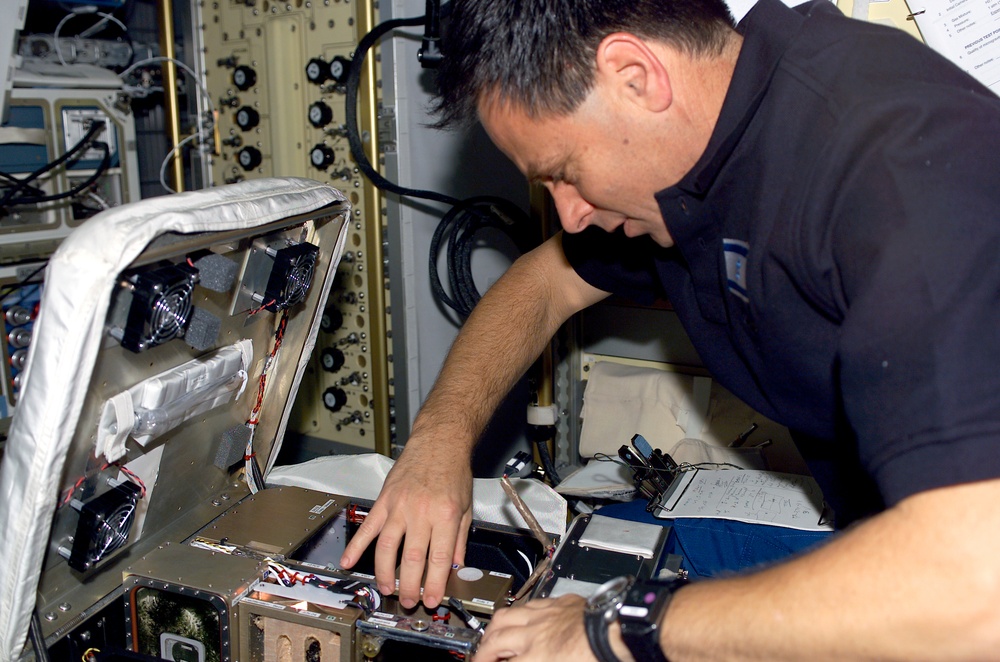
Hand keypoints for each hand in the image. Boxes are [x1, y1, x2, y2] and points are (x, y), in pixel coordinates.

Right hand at [339, 445, 472, 608]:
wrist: (439, 441)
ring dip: (385, 572)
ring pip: (387, 547)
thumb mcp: (465, 506)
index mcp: (444, 515)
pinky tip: (348, 562)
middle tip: (408, 601)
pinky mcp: (384, 500)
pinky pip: (368, 527)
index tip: (432, 599)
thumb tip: (455, 567)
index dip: (435, 584)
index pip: (439, 559)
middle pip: (412, 558)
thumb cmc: (454, 470)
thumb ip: (458, 539)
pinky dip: (356, 546)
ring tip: (387, 589)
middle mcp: (421, 512)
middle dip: (410, 585)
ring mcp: (399, 506)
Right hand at [475, 595, 633, 660]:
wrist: (622, 631)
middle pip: (495, 639)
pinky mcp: (559, 603)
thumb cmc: (602, 657)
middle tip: (481, 658)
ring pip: (507, 615)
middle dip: (483, 651)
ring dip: (495, 628)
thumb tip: (528, 659)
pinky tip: (520, 617)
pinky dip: (519, 612)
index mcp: (536, 657)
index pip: (500, 660)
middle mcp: (534, 634)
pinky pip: (530, 604)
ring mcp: (545, 615)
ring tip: (491, 636)